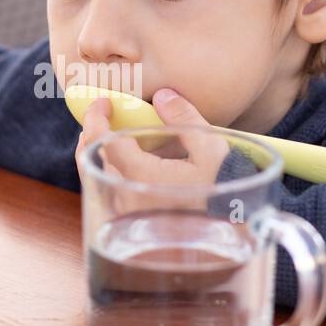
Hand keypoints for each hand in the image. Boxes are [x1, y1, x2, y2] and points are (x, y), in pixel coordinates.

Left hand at [75, 87, 229, 214]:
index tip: (103, 102)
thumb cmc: (224, 192)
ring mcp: (127, 216)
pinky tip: (126, 166)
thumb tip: (163, 96)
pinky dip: (110, 174)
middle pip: (91, 161)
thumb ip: (184, 118)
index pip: (102, 142)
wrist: (234, 229)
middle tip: (101, 117)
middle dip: (91, 134)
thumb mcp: (211, 148)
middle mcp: (126, 198)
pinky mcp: (134, 226)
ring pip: (97, 180)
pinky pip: (110, 195)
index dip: (96, 117)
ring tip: (112, 138)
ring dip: (100, 155)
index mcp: (141, 177)